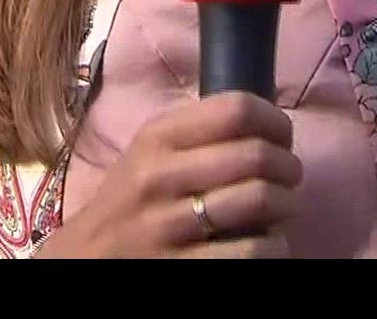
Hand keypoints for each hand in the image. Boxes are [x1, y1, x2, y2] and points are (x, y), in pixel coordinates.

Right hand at [33, 92, 300, 258]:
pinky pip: (250, 250)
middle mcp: (159, 176)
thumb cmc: (132, 198)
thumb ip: (197, 131)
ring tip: (283, 207)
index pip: (237, 109)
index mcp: (157, 137)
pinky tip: (268, 243)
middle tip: (289, 176)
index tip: (282, 137)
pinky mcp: (180, 267)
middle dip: (288, 166)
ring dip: (286, 204)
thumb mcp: (149, 151)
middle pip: (256, 154)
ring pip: (258, 200)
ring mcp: (166, 225)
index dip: (275, 121)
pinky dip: (273, 245)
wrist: (86, 256)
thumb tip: (268, 115)